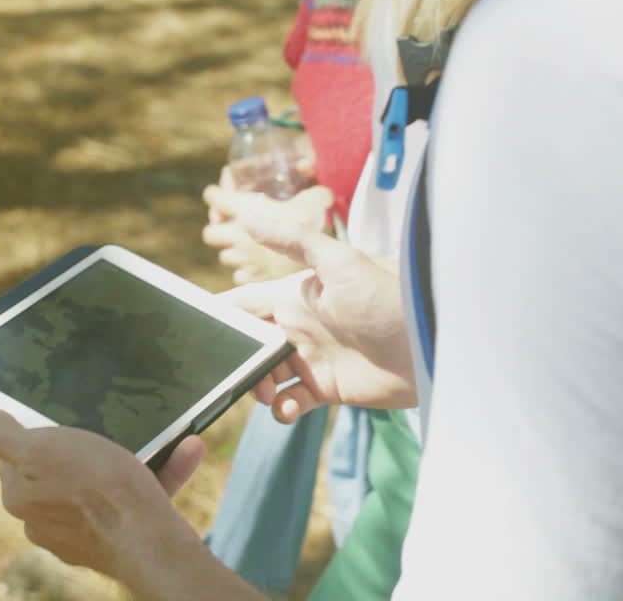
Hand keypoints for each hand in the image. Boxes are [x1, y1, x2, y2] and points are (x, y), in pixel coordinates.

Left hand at [0, 409, 259, 599]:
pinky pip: (138, 497)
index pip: (13, 456)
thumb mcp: (42, 449)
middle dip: (83, 446)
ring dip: (132, 456)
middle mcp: (45, 518)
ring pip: (104, 484)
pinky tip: (186, 451)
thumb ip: (5, 436)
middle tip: (107, 425)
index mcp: (21, 495)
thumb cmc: (96, 489)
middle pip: (57, 471)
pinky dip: (162, 473)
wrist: (148, 540)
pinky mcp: (118, 535)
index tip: (55, 419)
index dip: (32, 432)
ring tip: (162, 435)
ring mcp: (82, 531)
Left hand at [202, 167, 333, 285]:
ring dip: (233, 250)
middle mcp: (236, 236)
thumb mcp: (315, 201)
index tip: (224, 191)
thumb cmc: (308, 228)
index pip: (212, 196)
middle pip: (210, 232)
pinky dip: (247, 271)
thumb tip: (326, 193)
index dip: (217, 192)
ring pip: (225, 256)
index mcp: (243, 210)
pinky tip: (260, 266)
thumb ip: (318, 194)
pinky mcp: (252, 279)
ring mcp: (243, 260)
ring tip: (248, 246)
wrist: (311, 266)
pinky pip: (241, 275)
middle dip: (218, 228)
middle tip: (232, 223)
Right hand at [222, 218, 415, 422]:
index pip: (242, 303)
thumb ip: (292, 241)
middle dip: (234, 360)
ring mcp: (313, 357)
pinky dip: (281, 410)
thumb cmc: (390, 296)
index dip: (217, 316)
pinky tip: (287, 409)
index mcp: (294, 293)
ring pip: (266, 375)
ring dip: (255, 386)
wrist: (433, 343)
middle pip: (248, 344)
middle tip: (236, 374)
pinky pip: (292, 402)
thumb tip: (247, 212)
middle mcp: (299, 325)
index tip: (189, 332)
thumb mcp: (340, 263)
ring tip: (267, 393)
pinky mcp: (329, 388)